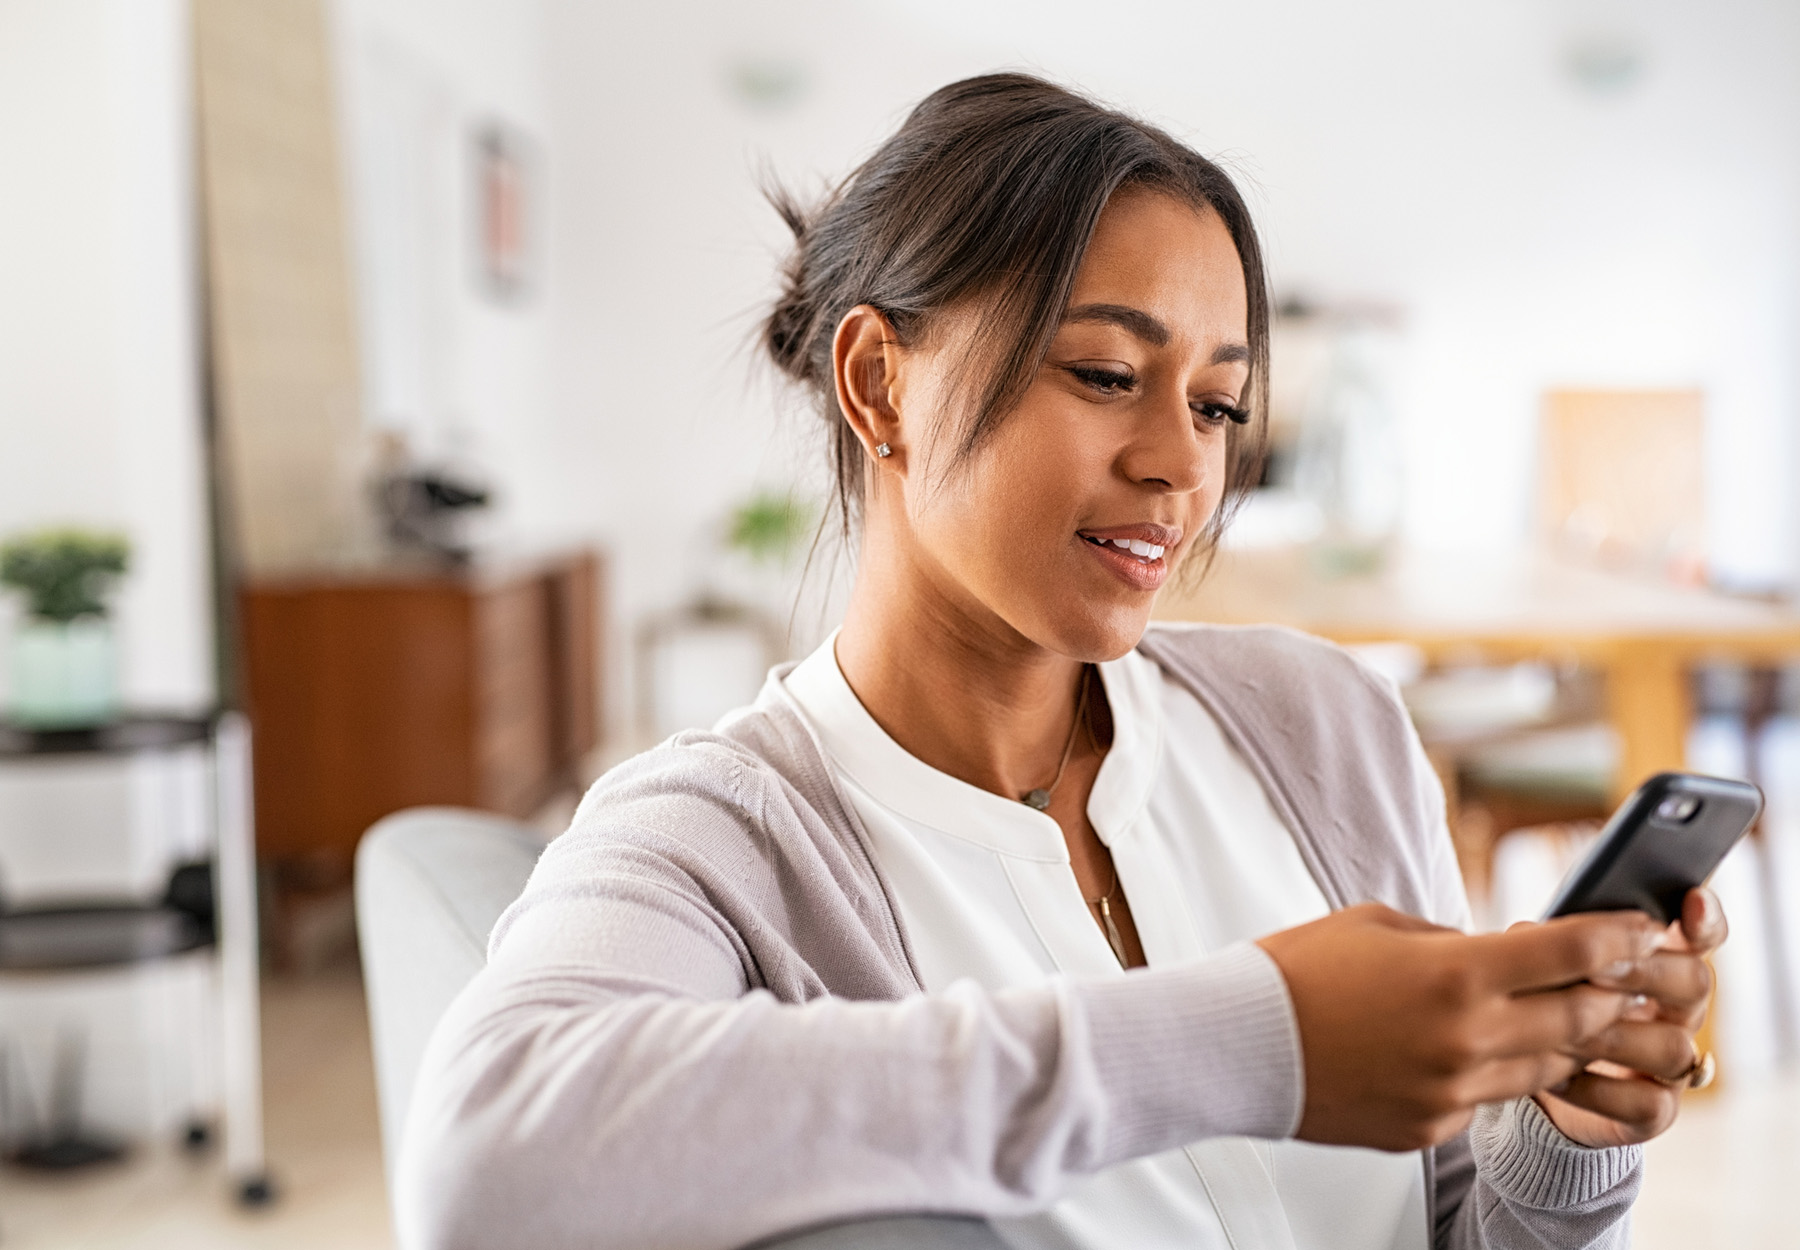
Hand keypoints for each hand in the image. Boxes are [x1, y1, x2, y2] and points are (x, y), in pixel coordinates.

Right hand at [1256, 903, 1660, 1150]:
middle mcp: (1467, 1038)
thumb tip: (1495, 955)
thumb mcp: (1381, 925)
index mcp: (1456, 974)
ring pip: (1542, 1069)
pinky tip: (1459, 1049)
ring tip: (1544, 1011)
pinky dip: (1490, 1073)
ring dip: (1555, 1037)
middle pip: (1577, 1018)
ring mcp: (1452, 1092)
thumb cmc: (1299, 971)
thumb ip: (1452, 941)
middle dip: (1606, 992)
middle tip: (1617, 974)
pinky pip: (1486, 1100)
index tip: (1639, 929)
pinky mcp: (1431, 1128)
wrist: (1240, 1043)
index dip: (1618, 937)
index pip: (1570, 952)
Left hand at [1533, 887, 1728, 1147]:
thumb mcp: (1540, 965)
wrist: (1519, 1074)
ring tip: (1557, 1030)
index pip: (1701, 934)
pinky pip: (1647, 1103)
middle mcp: (1677, 1010)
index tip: (1690, 900)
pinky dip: (1598, 1088)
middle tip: (1595, 967)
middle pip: (1695, 982)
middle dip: (1644, 971)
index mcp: (1657, 961)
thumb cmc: (1534, 1000)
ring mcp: (1670, 1064)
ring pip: (1674, 1047)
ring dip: (1613, 1035)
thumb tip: (1526, 933)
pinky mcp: (1651, 1112)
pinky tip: (1555, 1076)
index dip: (1703, 919)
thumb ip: (1550, 946)